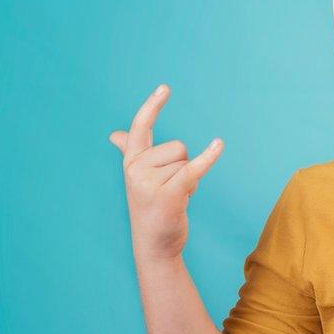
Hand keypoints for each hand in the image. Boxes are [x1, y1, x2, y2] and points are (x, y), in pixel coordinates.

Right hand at [109, 84, 222, 261]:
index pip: (141, 127)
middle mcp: (136, 169)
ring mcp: (150, 182)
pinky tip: (219, 144)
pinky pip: (194, 168)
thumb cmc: (150, 208)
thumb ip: (128, 153)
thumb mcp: (137, 178)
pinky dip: (208, 157)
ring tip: (176, 197)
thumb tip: (114, 134)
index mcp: (131, 162)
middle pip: (178, 147)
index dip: (152, 106)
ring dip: (190, 180)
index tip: (165, 88)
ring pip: (187, 161)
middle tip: (172, 190)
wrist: (154, 245)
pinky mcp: (169, 193)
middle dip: (183, 167)